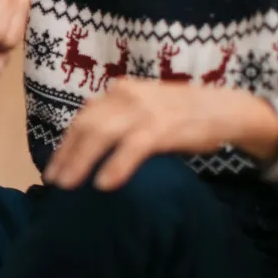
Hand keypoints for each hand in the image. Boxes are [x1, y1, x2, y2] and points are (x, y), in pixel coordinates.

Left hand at [44, 78, 277, 190]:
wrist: (224, 107)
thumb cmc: (181, 114)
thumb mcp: (144, 108)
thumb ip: (119, 119)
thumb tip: (88, 146)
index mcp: (119, 91)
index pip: (83, 118)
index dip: (65, 144)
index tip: (52, 167)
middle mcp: (126, 95)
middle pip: (86, 126)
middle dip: (67, 155)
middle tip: (54, 183)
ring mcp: (144, 109)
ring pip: (102, 135)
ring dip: (81, 162)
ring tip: (69, 186)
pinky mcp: (163, 126)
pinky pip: (133, 147)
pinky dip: (116, 165)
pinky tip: (104, 184)